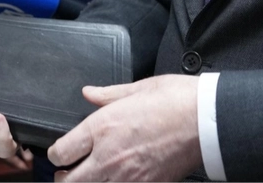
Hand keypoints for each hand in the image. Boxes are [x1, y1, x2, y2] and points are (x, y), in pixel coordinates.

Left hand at [47, 75, 200, 182]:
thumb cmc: (175, 100)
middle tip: (67, 172)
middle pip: (68, 182)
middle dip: (63, 178)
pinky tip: (117, 180)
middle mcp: (108, 156)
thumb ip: (107, 95)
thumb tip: (89, 93)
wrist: (207, 121)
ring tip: (90, 178)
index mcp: (100, 128)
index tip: (61, 152)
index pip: (60, 153)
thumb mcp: (136, 88)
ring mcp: (127, 177)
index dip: (56, 154)